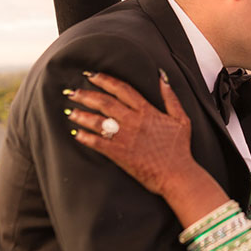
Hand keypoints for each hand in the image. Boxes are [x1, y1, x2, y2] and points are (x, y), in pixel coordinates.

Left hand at [66, 71, 194, 196]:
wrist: (177, 175)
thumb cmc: (179, 148)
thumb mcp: (181, 118)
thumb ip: (170, 97)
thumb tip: (162, 76)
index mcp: (147, 111)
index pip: (122, 89)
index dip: (105, 80)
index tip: (92, 75)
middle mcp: (133, 121)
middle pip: (105, 102)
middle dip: (86, 95)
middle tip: (72, 92)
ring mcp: (124, 137)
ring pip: (98, 121)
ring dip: (81, 115)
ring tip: (70, 111)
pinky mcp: (118, 153)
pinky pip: (97, 142)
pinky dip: (85, 137)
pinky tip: (76, 133)